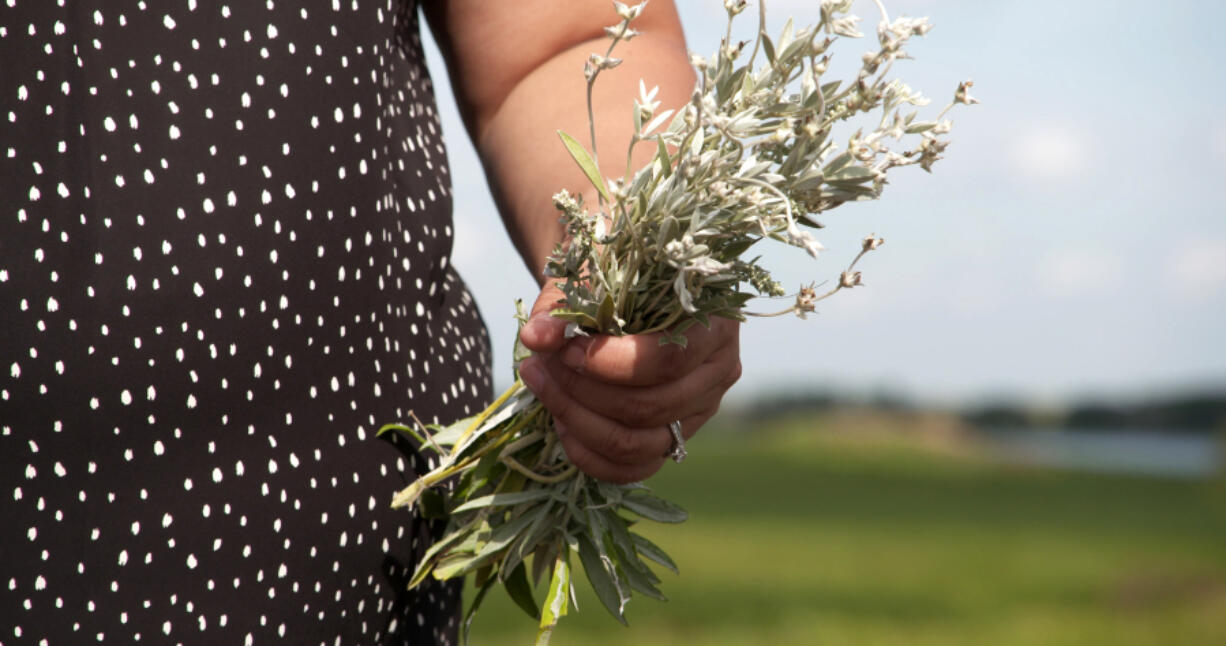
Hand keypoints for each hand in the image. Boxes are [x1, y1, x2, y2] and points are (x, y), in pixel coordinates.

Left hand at [517, 281, 740, 483]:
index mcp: (714, 323)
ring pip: (639, 443)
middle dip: (582, 391)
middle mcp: (718, 372)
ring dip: (578, 422)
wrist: (626, 290)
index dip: (608, 362)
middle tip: (537, 367)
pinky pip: (634, 468)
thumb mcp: (592, 279)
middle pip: (651, 406)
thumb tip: (536, 337)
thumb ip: (565, 306)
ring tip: (542, 388)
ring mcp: (699, 412)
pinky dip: (590, 454)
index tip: (564, 350)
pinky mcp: (675, 439)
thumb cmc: (616, 278)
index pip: (667, 360)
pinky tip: (559, 425)